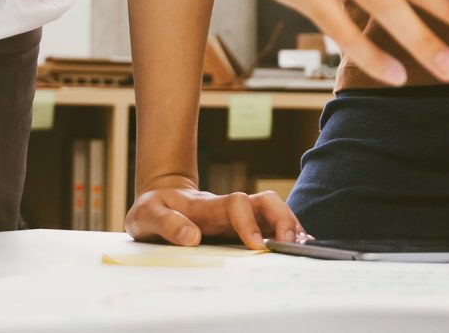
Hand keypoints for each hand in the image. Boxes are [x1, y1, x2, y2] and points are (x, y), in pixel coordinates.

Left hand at [126, 182, 303, 250]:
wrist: (159, 199)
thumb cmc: (153, 209)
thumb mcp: (146, 216)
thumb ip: (167, 224)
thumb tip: (193, 237)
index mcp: (206, 206)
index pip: (236, 204)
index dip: (250, 222)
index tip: (257, 246)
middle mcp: (228, 209)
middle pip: (266, 202)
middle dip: (283, 219)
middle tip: (290, 245)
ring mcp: (238, 217)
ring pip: (274, 211)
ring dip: (291, 226)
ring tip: (302, 248)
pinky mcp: (242, 227)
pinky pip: (270, 225)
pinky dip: (287, 233)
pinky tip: (298, 247)